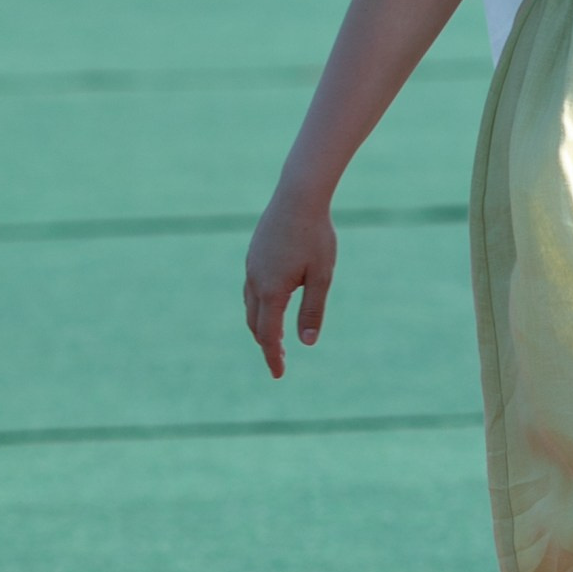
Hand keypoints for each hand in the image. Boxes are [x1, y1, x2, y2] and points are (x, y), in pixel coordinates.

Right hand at [244, 190, 336, 376]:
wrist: (298, 195)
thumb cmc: (316, 235)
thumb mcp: (322, 276)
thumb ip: (313, 310)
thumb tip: (307, 342)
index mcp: (272, 291)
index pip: (269, 335)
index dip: (273, 357)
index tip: (278, 375)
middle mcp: (256, 281)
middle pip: (255, 324)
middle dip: (266, 345)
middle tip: (280, 361)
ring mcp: (251, 267)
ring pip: (250, 306)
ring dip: (260, 326)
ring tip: (274, 338)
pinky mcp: (253, 255)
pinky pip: (251, 289)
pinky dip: (258, 306)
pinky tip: (270, 304)